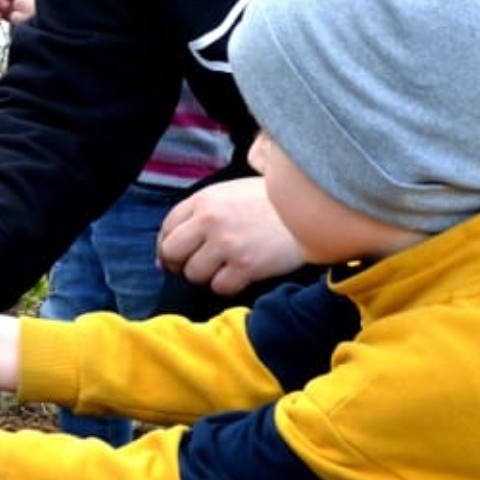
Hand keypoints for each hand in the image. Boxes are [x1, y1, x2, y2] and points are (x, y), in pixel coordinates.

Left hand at [157, 177, 308, 295]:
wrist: (313, 206)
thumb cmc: (274, 200)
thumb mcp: (233, 192)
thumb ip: (202, 213)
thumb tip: (167, 250)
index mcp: (205, 199)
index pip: (167, 227)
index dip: (167, 245)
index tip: (173, 256)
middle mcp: (210, 221)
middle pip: (172, 252)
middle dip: (179, 264)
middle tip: (193, 267)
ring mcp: (227, 244)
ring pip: (194, 274)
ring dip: (206, 276)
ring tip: (225, 267)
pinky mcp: (245, 266)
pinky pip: (220, 287)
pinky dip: (227, 285)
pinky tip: (241, 274)